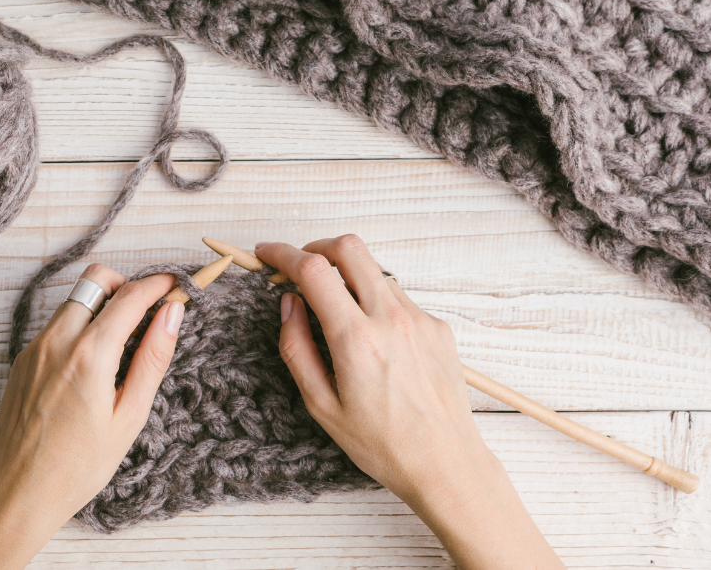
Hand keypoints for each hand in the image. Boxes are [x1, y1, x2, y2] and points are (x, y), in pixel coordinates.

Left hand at [0, 264, 185, 569]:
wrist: (18, 492)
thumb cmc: (78, 466)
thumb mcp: (129, 415)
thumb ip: (152, 358)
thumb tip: (173, 314)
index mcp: (89, 354)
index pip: (130, 296)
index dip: (158, 284)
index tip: (176, 285)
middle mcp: (56, 341)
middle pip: (96, 279)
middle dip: (126, 286)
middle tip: (147, 315)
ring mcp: (34, 348)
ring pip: (74, 301)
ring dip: (102, 306)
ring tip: (122, 346)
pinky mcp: (22, 360)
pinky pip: (55, 326)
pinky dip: (79, 327)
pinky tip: (92, 366)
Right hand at [256, 236, 563, 569]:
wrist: (445, 463)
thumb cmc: (382, 444)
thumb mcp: (321, 405)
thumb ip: (296, 347)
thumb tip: (288, 304)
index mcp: (356, 338)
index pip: (313, 269)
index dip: (282, 253)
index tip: (266, 254)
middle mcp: (391, 319)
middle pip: (349, 247)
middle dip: (317, 247)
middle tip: (299, 268)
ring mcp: (420, 319)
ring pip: (376, 271)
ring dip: (348, 278)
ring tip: (336, 313)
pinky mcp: (438, 327)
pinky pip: (399, 298)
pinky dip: (376, 303)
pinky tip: (373, 340)